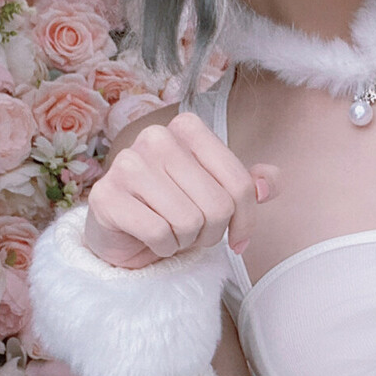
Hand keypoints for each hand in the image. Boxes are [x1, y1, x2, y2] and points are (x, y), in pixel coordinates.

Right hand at [83, 113, 280, 268]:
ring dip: (186, 241)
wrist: (125, 233)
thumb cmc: (175, 208)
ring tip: (173, 234)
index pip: (240, 183)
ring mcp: (127, 163)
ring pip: (189, 222)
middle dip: (212, 233)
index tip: (238, 237)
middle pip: (217, 206)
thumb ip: (247, 185)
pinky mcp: (106, 196)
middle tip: (195, 234)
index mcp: (188, 127)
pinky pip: (159, 234)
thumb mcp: (218, 192)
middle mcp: (156, 137)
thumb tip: (269, 184)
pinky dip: (163, 248)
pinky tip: (152, 239)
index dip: (246, 220)